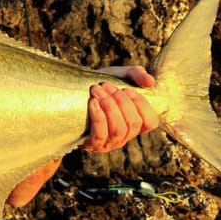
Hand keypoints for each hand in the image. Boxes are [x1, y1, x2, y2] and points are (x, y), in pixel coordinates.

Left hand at [5, 66, 158, 206]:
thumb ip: (136, 74)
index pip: (150, 122)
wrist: (70, 94)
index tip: (128, 89)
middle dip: (120, 101)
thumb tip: (150, 82)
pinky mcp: (92, 144)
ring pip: (118, 130)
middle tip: (106, 85)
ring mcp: (109, 143)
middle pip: (132, 123)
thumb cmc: (99, 85)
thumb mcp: (119, 75)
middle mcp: (124, 136)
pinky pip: (100, 134)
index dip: (142, 106)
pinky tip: (92, 102)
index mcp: (134, 122)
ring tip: (97, 90)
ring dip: (109, 107)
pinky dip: (98, 117)